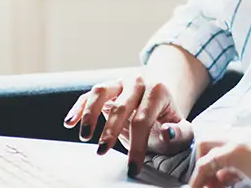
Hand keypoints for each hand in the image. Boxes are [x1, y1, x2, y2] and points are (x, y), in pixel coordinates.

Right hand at [63, 72, 193, 175]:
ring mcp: (119, 82)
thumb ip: (179, 133)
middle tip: (102, 152)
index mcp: (158, 91)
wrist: (160, 102)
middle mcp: (137, 82)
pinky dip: (78, 108)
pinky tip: (69, 123)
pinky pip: (88, 94)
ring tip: (85, 137)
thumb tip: (167, 132)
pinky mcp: (106, 88)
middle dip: (110, 131)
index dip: (137, 145)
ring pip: (101, 91)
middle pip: (121, 106)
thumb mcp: (182, 129)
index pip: (144, 119)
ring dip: (90, 114)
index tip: (133, 167)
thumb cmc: (168, 120)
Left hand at [190, 127, 250, 187]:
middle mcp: (246, 133)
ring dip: (200, 170)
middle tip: (209, 186)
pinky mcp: (237, 151)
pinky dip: (199, 179)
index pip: (222, 141)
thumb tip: (221, 175)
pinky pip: (205, 163)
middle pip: (209, 139)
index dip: (214, 163)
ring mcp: (241, 139)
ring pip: (204, 146)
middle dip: (202, 162)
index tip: (217, 183)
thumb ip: (242, 169)